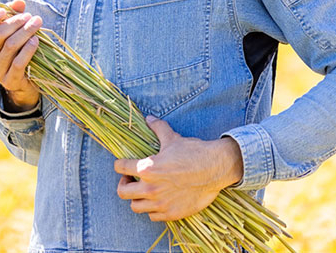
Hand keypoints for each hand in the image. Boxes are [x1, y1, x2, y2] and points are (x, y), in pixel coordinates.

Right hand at [0, 0, 41, 111]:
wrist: (22, 77)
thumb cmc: (11, 47)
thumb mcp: (8, 29)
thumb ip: (11, 13)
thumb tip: (19, 2)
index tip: (3, 10)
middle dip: (15, 22)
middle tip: (29, 16)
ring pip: (10, 46)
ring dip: (25, 32)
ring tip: (36, 23)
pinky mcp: (9, 81)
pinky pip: (19, 62)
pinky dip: (28, 49)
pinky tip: (36, 39)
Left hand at [113, 116, 243, 221]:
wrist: (215, 169)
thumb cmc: (193, 152)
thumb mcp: (172, 138)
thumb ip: (158, 128)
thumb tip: (149, 118)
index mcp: (147, 169)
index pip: (121, 168)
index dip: (119, 164)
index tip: (122, 165)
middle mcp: (151, 189)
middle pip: (122, 192)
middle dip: (124, 184)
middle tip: (131, 179)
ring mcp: (161, 203)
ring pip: (135, 206)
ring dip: (137, 198)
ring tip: (143, 191)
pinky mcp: (171, 213)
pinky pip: (152, 216)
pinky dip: (152, 209)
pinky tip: (158, 200)